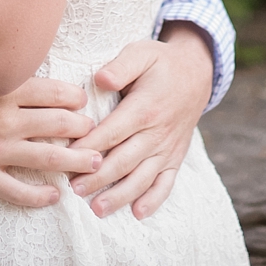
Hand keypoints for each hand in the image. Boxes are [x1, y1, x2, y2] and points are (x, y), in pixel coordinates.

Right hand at [0, 45, 101, 207]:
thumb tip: (14, 39)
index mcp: (5, 87)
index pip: (58, 93)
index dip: (76, 99)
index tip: (82, 103)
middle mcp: (6, 119)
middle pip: (63, 125)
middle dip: (85, 130)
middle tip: (96, 133)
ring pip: (49, 159)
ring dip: (77, 162)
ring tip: (94, 164)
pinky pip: (17, 191)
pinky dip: (39, 196)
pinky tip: (53, 196)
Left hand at [70, 23, 213, 219]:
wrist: (197, 73)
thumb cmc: (160, 62)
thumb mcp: (141, 52)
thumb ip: (121, 66)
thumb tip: (101, 79)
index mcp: (145, 107)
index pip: (112, 132)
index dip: (89, 147)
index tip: (67, 157)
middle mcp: (157, 132)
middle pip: (124, 160)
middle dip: (98, 177)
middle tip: (73, 190)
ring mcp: (168, 148)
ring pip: (143, 177)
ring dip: (120, 195)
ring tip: (97, 209)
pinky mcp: (175, 157)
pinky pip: (166, 183)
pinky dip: (154, 200)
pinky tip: (137, 213)